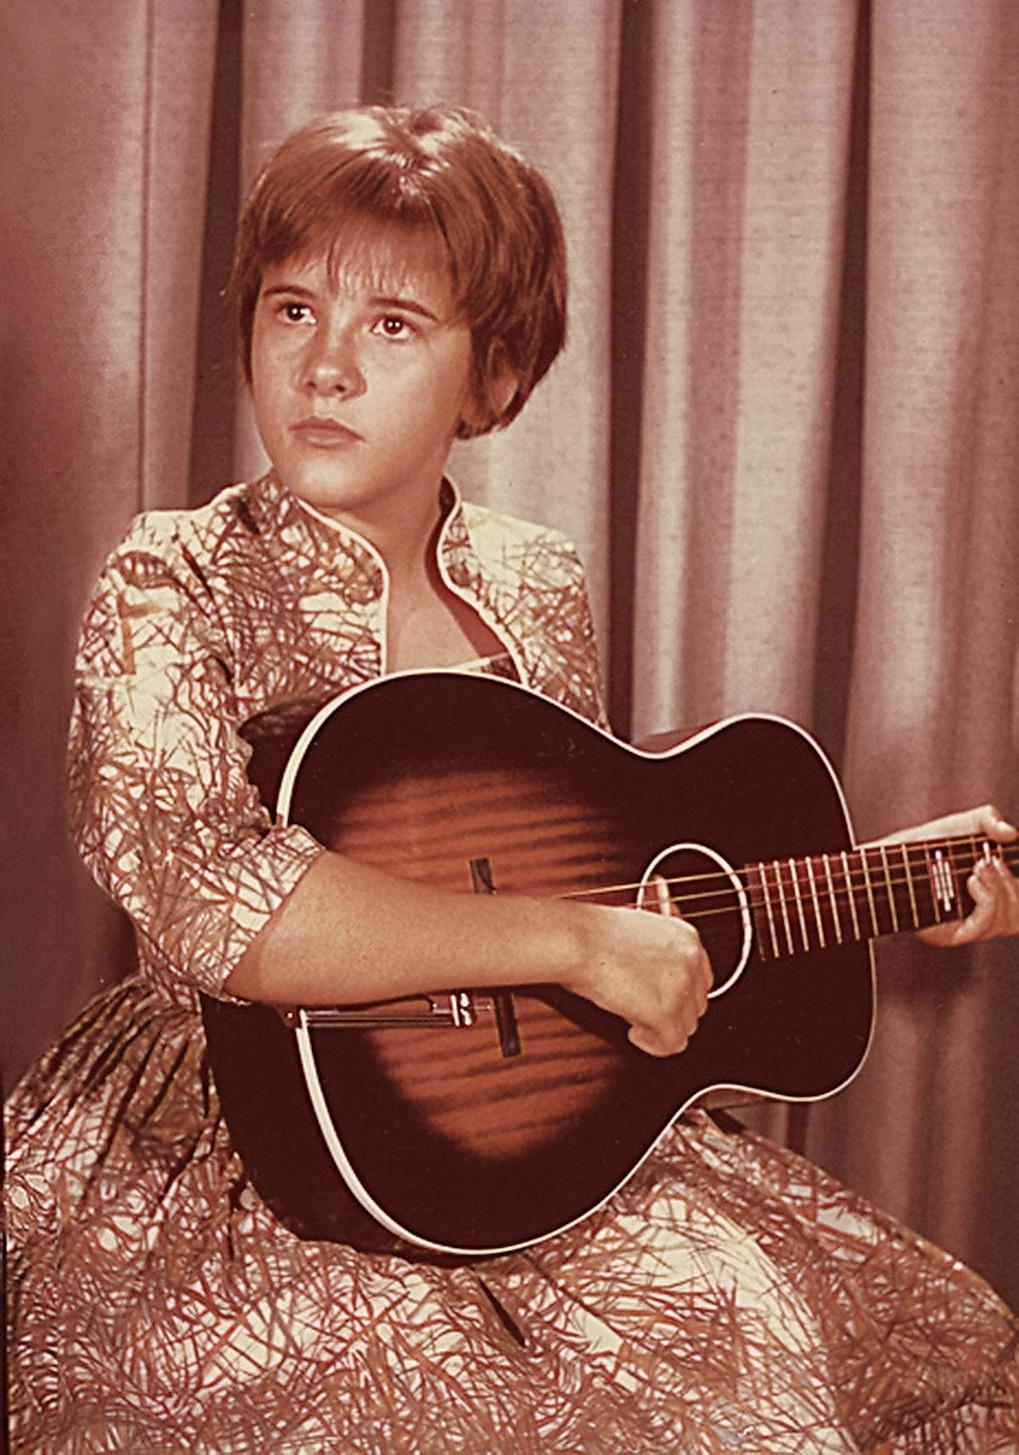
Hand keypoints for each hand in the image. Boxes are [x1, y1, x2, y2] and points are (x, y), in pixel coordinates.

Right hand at [567, 902, 712, 1056]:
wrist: (576, 940)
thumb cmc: (593, 934)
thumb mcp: (640, 933)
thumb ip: (661, 955)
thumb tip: (659, 980)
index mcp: (686, 938)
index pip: (701, 979)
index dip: (679, 995)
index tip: (660, 1000)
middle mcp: (690, 960)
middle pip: (696, 1005)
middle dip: (671, 1013)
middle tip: (642, 1010)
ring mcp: (680, 987)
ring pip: (687, 1027)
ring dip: (661, 1028)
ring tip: (634, 1017)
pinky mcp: (664, 1011)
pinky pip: (672, 1044)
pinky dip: (653, 1045)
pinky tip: (634, 1032)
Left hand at [875, 804, 1018, 947]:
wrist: (893, 858)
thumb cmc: (927, 844)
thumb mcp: (961, 825)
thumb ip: (988, 820)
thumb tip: (1011, 831)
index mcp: (997, 890)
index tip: (1013, 860)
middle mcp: (988, 912)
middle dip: (1011, 884)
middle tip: (988, 860)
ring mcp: (972, 925)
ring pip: (1009, 920)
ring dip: (1000, 890)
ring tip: (979, 866)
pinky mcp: (954, 935)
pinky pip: (985, 925)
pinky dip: (988, 901)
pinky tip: (973, 882)